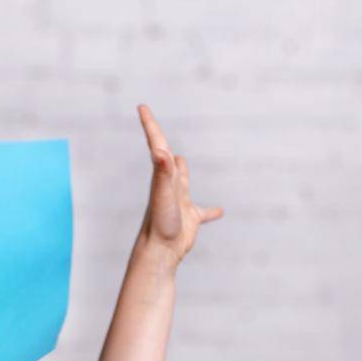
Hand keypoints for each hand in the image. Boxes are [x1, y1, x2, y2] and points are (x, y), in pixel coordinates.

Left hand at [135, 103, 222, 269]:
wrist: (159, 253)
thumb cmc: (160, 224)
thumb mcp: (163, 194)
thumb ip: (162, 172)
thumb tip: (160, 150)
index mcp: (163, 176)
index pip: (157, 144)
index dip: (150, 124)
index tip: (141, 107)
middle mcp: (170, 186)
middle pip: (167, 158)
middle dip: (161, 142)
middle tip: (154, 129)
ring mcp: (180, 203)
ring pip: (182, 182)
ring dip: (183, 172)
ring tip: (183, 161)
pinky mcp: (190, 220)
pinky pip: (203, 213)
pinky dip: (211, 212)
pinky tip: (219, 212)